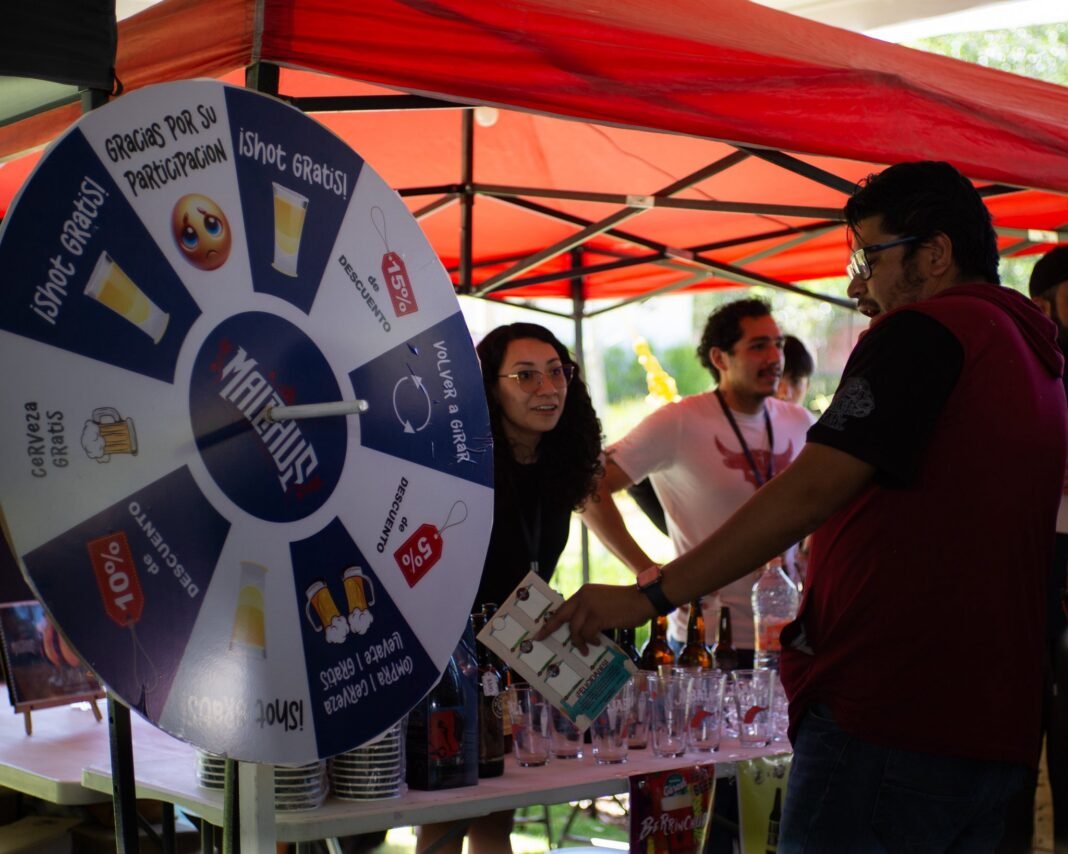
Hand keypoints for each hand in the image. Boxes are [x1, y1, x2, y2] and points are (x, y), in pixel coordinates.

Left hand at [536, 583, 654, 654]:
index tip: (541, 629)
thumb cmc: (625, 603)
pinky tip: (599, 643)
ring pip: (574, 629)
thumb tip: (578, 629)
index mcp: (583, 592)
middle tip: (540, 638)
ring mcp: (590, 606)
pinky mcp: (598, 617)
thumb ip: (589, 611)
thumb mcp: (602, 602)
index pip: (563, 607)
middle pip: (560, 616)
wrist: (643, 599)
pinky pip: (587, 634)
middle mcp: (583, 597)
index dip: (552, 620)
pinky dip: (591, 641)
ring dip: (579, 642)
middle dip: (549, 628)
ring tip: (586, 649)